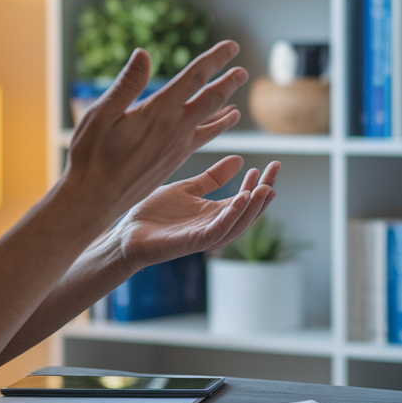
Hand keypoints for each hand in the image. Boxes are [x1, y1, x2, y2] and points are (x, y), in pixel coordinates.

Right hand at [65, 41, 246, 224]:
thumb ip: (126, 84)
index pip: (194, 79)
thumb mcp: (100, 114)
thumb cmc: (91, 154)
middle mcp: (174, 129)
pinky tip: (223, 122)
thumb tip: (144, 53)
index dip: (215, 59)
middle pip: (211, 99)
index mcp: (158, 112)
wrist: (95, 199)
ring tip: (239, 96)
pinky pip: (203, 138)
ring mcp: (177, 147)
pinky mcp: (174, 160)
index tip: (232, 46)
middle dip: (228, 81)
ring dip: (226, 105)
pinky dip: (217, 126)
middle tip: (243, 69)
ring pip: (211, 121)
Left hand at [112, 157, 280, 269]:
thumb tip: (239, 159)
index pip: (246, 198)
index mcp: (214, 213)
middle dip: (264, 192)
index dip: (261, 183)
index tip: (274, 163)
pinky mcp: (192, 242)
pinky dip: (231, 216)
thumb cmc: (153, 214)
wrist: (126, 233)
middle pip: (248, 211)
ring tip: (265, 187)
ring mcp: (204, 235)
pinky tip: (240, 199)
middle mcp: (214, 225)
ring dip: (254, 207)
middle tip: (275, 170)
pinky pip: (218, 231)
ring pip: (239, 224)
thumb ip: (212, 178)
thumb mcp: (187, 189)